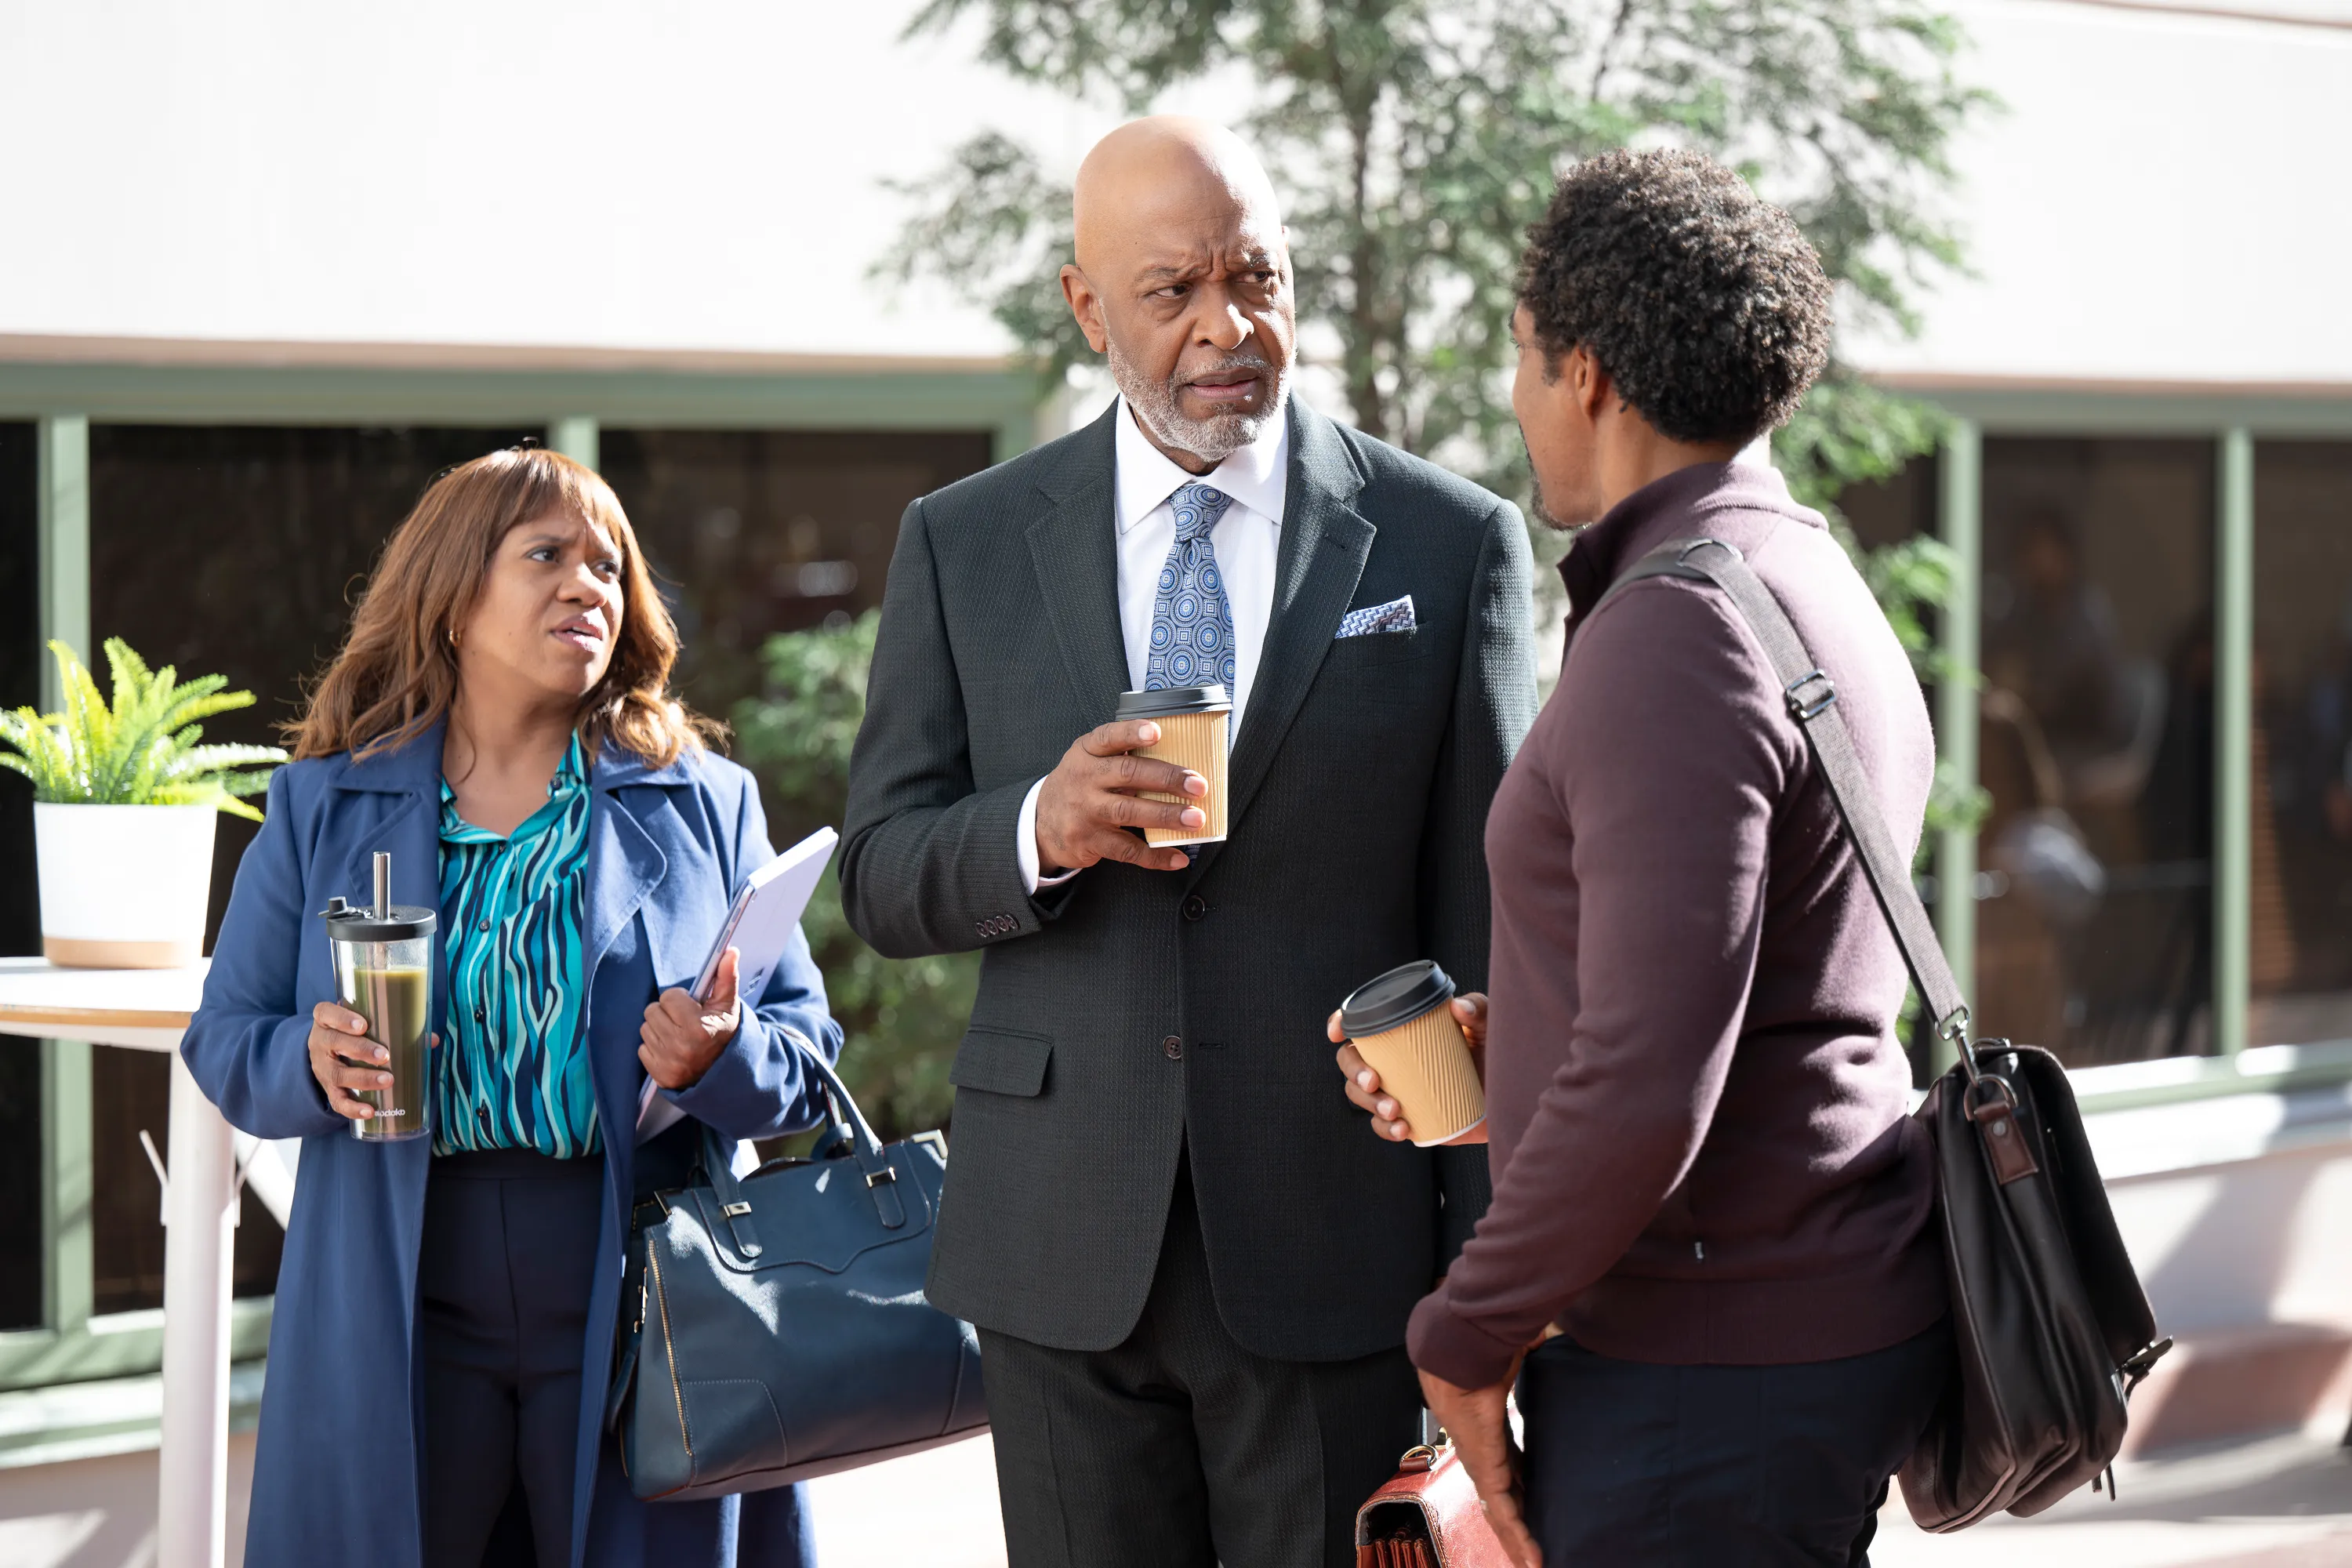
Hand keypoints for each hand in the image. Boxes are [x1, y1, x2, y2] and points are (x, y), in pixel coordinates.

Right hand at [307, 1001, 435, 1121]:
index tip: (363, 1025)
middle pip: (334, 1043)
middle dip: (360, 1049)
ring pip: (338, 1074)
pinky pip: (337, 1101)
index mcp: (326, 1020)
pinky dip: (353, 1107)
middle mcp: (320, 1042)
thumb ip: (395, 1027)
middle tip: (385, 1055)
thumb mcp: (365, 1024)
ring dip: (363, 1078)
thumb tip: (432, 1039)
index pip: (325, 1013)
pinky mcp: (328, 1089)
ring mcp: (322, 1067)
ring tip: (387, 1080)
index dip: (341, 1018)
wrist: (329, 1054)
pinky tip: (370, 1111)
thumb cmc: (353, 1033)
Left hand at [640, 946, 742, 1090]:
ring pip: (646, 1028)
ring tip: (678, 1035)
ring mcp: (668, 1062)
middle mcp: (681, 1046)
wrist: (725, 1073)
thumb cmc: (724, 1033)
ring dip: (659, 1029)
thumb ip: (727, 977)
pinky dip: (655, 1048)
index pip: (669, 996)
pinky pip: (642, 1049)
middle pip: (652, 1010)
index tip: (691, 1007)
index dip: (680, 1000)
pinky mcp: (659, 1075)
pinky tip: (672, 1050)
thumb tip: (730, 951)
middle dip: (667, 1013)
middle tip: (684, 1021)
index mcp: (699, 1026)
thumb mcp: (728, 1005)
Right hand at [1034, 719, 1207, 874]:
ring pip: (1128, 812)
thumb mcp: (1088, 760)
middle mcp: (1085, 779)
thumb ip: (1121, 754)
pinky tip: (1177, 857)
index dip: (1132, 733)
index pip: (1108, 737)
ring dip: (1166, 815)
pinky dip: (1155, 856)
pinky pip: (1127, 850)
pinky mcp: (1090, 841)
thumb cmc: (1079, 785)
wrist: (1041, 824)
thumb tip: (1178, 756)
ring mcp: (1087, 812)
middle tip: (1197, 784)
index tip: (1156, 732)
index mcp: (1087, 753)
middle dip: (1166, 778)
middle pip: (1127, 774)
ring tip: (1195, 818)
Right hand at [1331, 992, 1488, 1144]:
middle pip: (1352, 1061)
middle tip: (1374, 1081)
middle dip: (1353, 1072)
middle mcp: (1396, 1060)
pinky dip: (1386, 1130)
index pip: (1363, 1023)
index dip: (1342, 1023)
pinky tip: (1402, 1129)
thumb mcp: (1489, 1025)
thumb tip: (1458, 1007)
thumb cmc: (1498, 1053)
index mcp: (1405, 1031)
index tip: (1337, 1032)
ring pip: (1361, 1096)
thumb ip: (1478, 1009)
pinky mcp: (1412, 1118)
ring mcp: (1400, 1090)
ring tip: (1394, 1111)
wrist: (1515, 1096)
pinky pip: (1385, 1126)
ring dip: (1368, 1104)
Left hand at [1419, 1363, 1542, 1567]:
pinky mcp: (1485, 1467)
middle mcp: (1483, 1450)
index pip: (1510, 1467)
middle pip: (1503, 1496)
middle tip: (1537, 1551)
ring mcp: (1481, 1460)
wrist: (1459, 1344)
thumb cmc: (1484, 1345)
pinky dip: (1518, 1535)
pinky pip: (1503, 1509)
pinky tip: (1533, 1557)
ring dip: (1518, 1539)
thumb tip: (1552, 1334)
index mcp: (1490, 1429)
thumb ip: (1533, 1350)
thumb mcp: (1515, 1356)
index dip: (1523, 1489)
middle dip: (1519, 1524)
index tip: (1538, 1506)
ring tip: (1535, 1563)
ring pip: (1501, 1510)